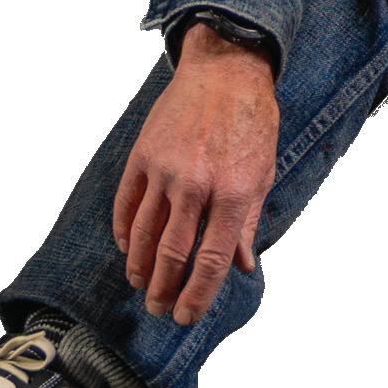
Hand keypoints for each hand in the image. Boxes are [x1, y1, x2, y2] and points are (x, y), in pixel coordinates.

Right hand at [113, 25, 278, 326]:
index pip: (211, 260)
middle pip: (172, 253)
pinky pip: (127, 203)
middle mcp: (198, 185)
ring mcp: (166, 169)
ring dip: (139, 267)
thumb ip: (247, 223)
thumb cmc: (252, 124)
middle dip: (163, 290)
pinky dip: (124, 232)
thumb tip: (242, 266)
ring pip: (143, 233)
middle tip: (158, 308)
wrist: (226, 72)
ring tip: (140, 285)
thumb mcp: (264, 173)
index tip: (186, 316)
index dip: (197, 295)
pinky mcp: (143, 155)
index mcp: (234, 193)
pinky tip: (127, 248)